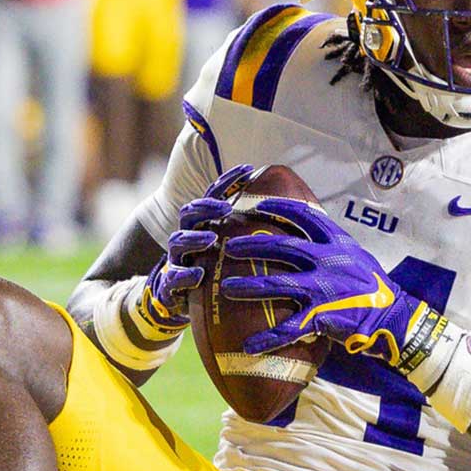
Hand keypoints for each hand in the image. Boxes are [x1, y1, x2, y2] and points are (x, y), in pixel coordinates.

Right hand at [141, 165, 255, 324]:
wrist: (183, 301)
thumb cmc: (218, 272)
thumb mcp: (236, 252)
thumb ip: (258, 235)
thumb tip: (300, 216)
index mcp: (204, 225)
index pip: (214, 196)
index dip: (228, 181)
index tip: (248, 169)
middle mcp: (188, 237)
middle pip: (189, 213)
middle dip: (205, 207)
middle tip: (225, 208)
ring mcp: (177, 259)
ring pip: (177, 241)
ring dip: (194, 239)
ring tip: (211, 240)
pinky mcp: (171, 284)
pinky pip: (173, 277)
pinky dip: (186, 275)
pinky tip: (199, 275)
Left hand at [218, 198, 436, 366]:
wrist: (395, 316)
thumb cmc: (375, 286)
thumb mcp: (357, 255)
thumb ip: (333, 244)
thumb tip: (311, 228)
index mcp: (337, 243)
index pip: (304, 216)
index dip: (278, 208)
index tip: (257, 205)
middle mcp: (328, 261)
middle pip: (282, 247)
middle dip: (253, 245)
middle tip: (230, 247)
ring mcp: (324, 289)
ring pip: (277, 284)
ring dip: (249, 286)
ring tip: (227, 287)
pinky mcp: (322, 317)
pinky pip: (289, 328)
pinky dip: (267, 338)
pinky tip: (249, 345)